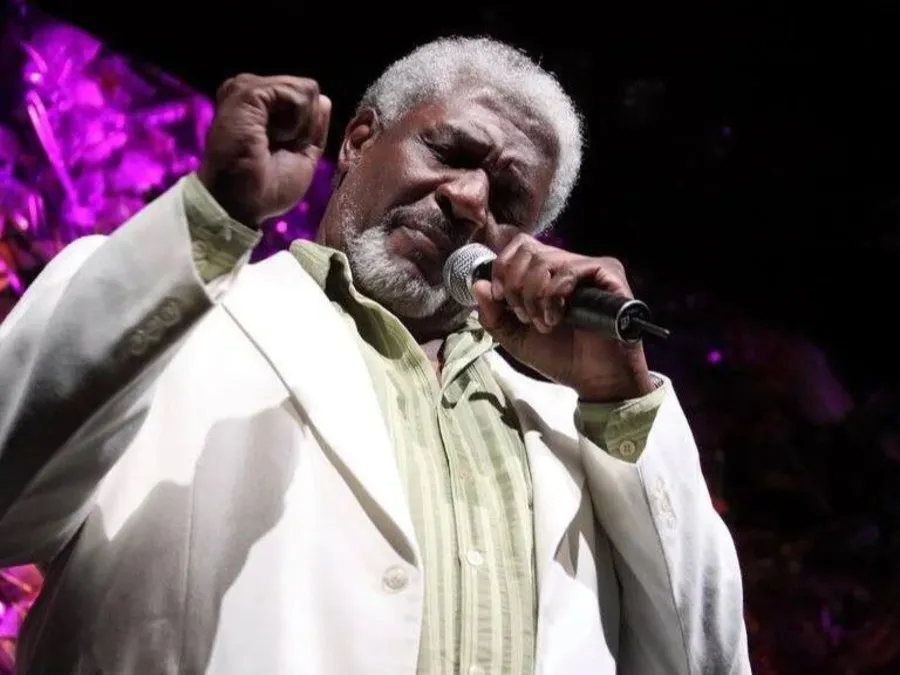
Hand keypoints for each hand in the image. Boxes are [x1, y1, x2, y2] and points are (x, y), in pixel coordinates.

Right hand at [198, 74, 330, 226]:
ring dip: (300, 126)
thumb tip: (324, 99)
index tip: (283, 153)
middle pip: (306, 91)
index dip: (307, 130)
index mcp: (260, 108)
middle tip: (276, 150)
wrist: (241, 204)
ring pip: (304, 91)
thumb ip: (313, 128)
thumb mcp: (303, 156)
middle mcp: (250, 93)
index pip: (305, 99)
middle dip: (304, 126)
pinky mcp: (248, 92)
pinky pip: (297, 94)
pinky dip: (296, 122)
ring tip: (271, 145)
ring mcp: (247, 89)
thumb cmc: (266, 189)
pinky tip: (273, 138)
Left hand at [473, 234, 655, 401]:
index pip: (519, 246)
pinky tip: (557, 318)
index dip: (502, 268)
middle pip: (527, 250)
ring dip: (534, 295)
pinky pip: (570, 270)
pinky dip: (554, 295)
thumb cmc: (562, 357)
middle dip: (515, 285)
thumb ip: (494, 314)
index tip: (500, 298)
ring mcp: (589, 267)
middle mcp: (568, 265)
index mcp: (547, 274)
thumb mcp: (515, 337)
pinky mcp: (608, 274)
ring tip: (543, 323)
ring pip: (545, 260)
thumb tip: (478, 284)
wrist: (594, 379)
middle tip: (525, 316)